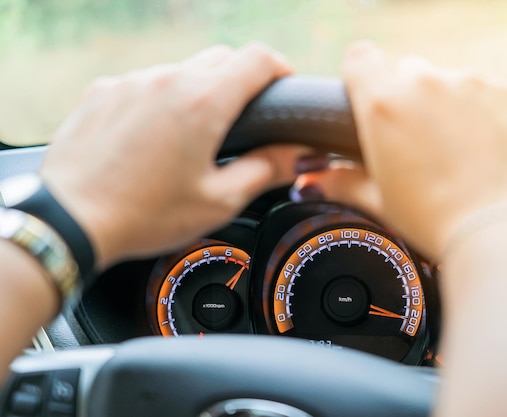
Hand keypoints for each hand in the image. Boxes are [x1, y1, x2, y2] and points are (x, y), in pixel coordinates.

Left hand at [41, 44, 306, 268]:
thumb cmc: (145, 215)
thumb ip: (266, 170)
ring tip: (192, 135)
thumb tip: (298, 156)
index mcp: (203, 103)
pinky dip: (160, 100)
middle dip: (239, 80)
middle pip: (220, 58)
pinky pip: (144, 83)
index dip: (279, 67)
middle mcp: (167, 80)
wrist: (70, 219)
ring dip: (197, 91)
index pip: (257, 58)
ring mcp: (131, 82)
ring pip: (181, 70)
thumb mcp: (218, 200)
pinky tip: (153, 137)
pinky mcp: (104, 92)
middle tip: (242, 118)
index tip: (283, 82)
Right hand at [295, 41, 506, 258]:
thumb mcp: (379, 201)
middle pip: (407, 71)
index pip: (359, 58)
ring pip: (448, 81)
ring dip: (447, 105)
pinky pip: (486, 92)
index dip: (362, 76)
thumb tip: (315, 182)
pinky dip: (483, 112)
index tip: (370, 97)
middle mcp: (426, 83)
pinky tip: (485, 150)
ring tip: (456, 151)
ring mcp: (471, 84)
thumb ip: (341, 182)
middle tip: (416, 141)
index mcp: (384, 103)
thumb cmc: (435, 219)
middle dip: (408, 98)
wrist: (501, 230)